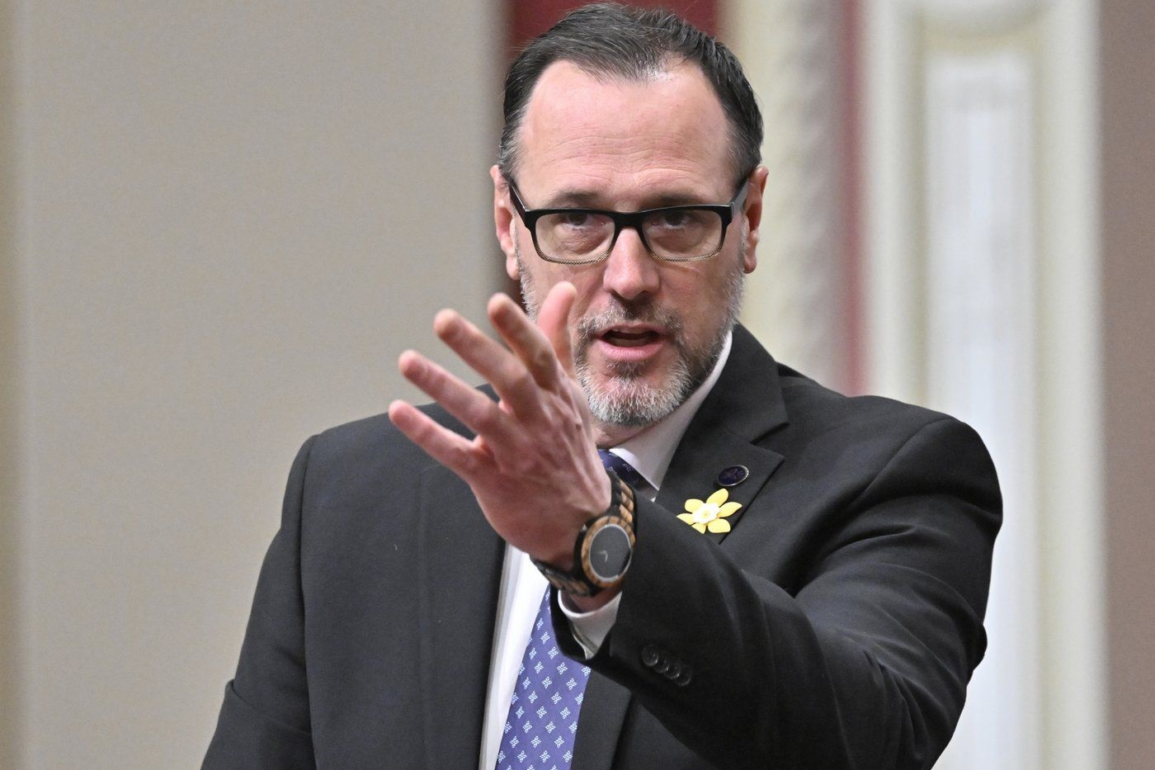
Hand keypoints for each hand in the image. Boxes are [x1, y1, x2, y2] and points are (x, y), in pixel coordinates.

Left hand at [387, 282, 610, 569]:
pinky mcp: (493, 480)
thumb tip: (563, 291)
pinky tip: (399, 411)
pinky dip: (427, 433)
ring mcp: (516, 452)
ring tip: (407, 360)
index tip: (495, 304)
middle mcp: (538, 421)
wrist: (584, 526)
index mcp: (556, 397)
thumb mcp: (570, 395)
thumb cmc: (569, 449)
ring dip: (442, 386)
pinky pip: (457, 454)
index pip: (540, 357)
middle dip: (477, 348)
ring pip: (479, 415)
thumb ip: (555, 342)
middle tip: (443, 321)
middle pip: (510, 380)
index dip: (519, 330)